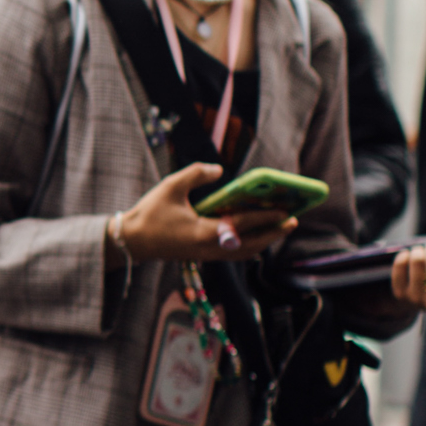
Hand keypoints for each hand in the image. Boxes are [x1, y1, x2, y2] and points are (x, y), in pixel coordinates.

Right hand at [111, 163, 296, 267]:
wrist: (132, 241)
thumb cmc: (150, 214)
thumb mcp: (171, 186)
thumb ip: (196, 174)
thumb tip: (219, 170)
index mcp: (203, 233)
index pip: (242, 224)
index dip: (265, 217)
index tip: (285, 211)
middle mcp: (209, 248)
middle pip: (250, 245)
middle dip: (273, 233)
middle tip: (292, 220)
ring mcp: (206, 254)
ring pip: (243, 252)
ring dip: (264, 240)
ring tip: (280, 227)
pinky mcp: (203, 255)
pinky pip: (234, 253)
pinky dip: (249, 244)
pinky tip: (257, 236)